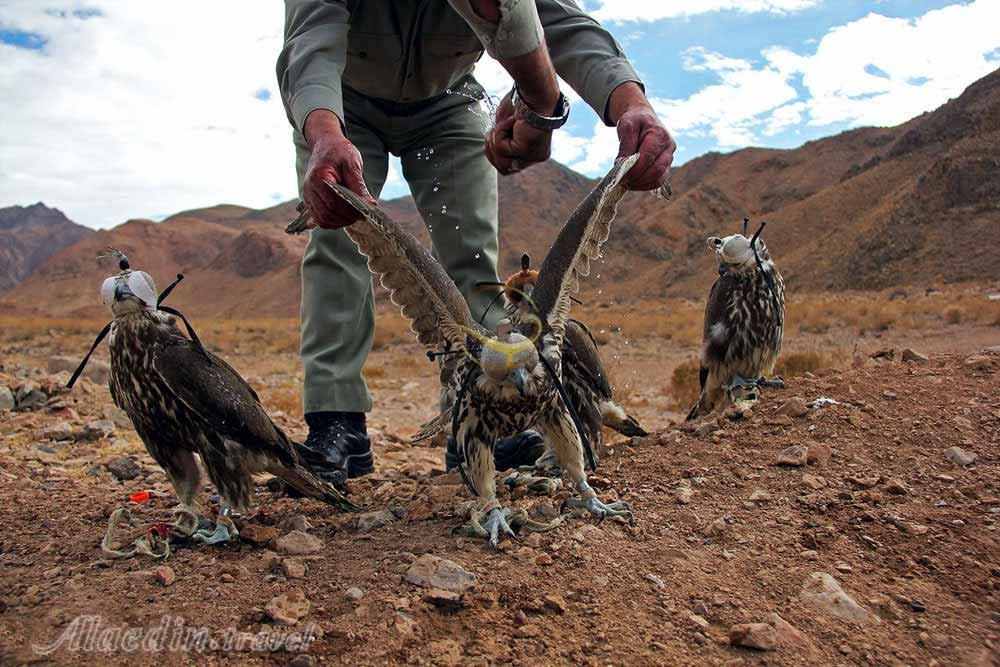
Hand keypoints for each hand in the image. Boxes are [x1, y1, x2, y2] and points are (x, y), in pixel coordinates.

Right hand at [302, 110, 375, 228]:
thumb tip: (370, 204)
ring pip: (323, 220)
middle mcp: (309, 188)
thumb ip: (359, 185)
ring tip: (354, 215)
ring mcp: (307, 196)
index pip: (334, 203)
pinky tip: (344, 215)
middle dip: (347, 218)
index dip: (351, 211)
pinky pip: (320, 219)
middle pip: (328, 214)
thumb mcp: (352, 164)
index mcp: (319, 177)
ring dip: (340, 222)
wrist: (325, 145)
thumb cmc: (339, 151)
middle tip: (362, 215)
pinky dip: (333, 221)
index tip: (365, 212)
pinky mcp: (309, 201)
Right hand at [485, 92, 551, 174]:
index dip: (494, 151)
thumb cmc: (522, 103)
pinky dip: (500, 131)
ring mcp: (532, 156)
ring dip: (496, 140)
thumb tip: (491, 149)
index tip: (492, 134)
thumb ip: (502, 141)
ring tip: (504, 124)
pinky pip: (501, 148)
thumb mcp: (507, 127)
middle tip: (493, 131)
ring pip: (501, 162)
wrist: (535, 93)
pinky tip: (512, 120)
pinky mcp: (526, 151)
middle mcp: (536, 157)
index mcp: (534, 152)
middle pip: (503, 168)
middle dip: (492, 149)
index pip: (507, 166)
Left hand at [609, 83, 675, 190]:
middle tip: (621, 182)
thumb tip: (620, 166)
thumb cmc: (635, 120)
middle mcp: (669, 147)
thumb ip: (625, 146)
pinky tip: (632, 183)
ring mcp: (669, 157)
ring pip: (658, 179)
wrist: (644, 118)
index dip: (634, 170)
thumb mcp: (626, 126)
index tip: (620, 177)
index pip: (648, 157)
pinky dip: (644, 185)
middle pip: (656, 171)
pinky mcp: (666, 166)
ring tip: (625, 183)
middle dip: (637, 180)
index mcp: (660, 135)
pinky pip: (657, 181)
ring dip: (641, 185)